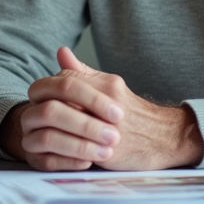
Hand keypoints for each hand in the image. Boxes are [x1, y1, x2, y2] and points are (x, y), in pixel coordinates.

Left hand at [0, 47, 203, 170]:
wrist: (166, 137)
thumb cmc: (133, 113)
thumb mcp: (110, 87)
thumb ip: (84, 72)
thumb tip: (61, 51)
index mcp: (104, 84)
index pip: (61, 82)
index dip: (44, 92)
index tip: (40, 101)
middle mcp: (106, 102)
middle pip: (56, 104)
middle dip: (42, 114)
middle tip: (37, 120)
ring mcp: (106, 126)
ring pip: (60, 127)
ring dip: (48, 133)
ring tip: (46, 136)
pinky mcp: (107, 150)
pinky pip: (72, 150)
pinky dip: (59, 152)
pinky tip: (56, 152)